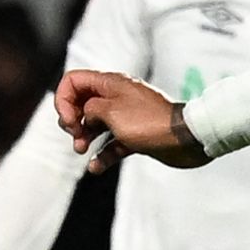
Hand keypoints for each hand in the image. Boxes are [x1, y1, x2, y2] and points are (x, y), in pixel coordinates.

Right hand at [59, 70, 198, 169]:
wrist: (186, 139)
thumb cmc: (149, 122)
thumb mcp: (109, 111)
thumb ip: (88, 108)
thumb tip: (85, 115)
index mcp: (111, 84)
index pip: (73, 81)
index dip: (63, 100)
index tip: (70, 120)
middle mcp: (117, 97)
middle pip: (80, 103)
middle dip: (72, 120)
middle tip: (77, 134)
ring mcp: (126, 117)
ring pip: (94, 125)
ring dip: (83, 138)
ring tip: (81, 149)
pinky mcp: (135, 136)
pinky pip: (111, 144)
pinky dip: (102, 155)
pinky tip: (95, 168)